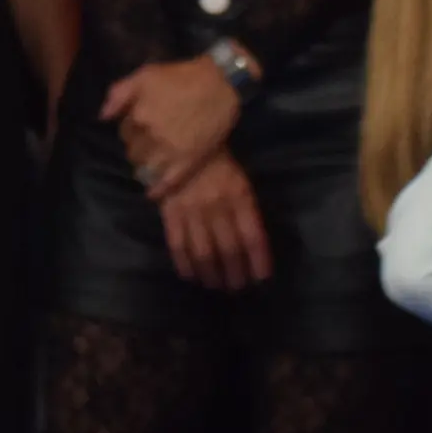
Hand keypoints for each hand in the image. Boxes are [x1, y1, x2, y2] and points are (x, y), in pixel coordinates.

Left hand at [105, 58, 241, 198]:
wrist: (221, 83)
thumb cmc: (181, 76)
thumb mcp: (145, 75)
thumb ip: (119, 93)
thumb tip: (103, 116)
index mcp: (138, 116)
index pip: (124, 133)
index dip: (131, 131)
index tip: (140, 129)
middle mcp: (151, 137)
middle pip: (133, 153)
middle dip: (138, 149)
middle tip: (149, 144)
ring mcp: (170, 151)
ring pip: (146, 169)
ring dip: (146, 168)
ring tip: (153, 164)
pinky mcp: (189, 161)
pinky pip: (167, 183)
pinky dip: (158, 189)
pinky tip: (153, 193)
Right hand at [159, 153, 271, 291]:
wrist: (181, 144)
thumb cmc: (218, 165)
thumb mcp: (241, 183)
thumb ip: (246, 211)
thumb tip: (251, 246)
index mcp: (239, 196)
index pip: (253, 236)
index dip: (258, 260)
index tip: (261, 278)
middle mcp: (217, 207)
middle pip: (229, 249)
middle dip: (234, 273)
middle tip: (236, 287)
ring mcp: (192, 211)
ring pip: (204, 252)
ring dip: (211, 274)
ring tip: (215, 285)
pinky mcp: (170, 213)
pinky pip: (177, 245)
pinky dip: (184, 264)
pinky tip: (190, 275)